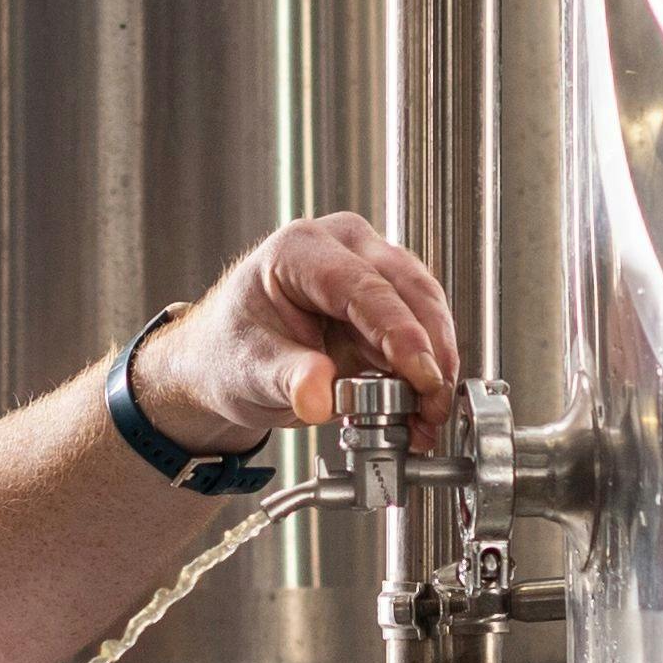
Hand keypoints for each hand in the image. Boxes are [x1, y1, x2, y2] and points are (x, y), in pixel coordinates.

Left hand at [130, 212, 460, 451]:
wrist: (227, 366)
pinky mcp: (387, 303)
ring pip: (425, 308)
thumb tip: (321, 399)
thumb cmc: (230, 352)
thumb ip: (287, 379)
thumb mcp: (248, 369)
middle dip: (430, 350)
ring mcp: (370, 269)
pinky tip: (422, 408)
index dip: (400, 332)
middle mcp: (342, 247)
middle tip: (433, 403)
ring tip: (427, 415)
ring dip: (435, 364)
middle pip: (408, 289)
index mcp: (300, 250)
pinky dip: (427, 372)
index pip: (363, 285)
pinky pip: (422, 332)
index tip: (422, 373)